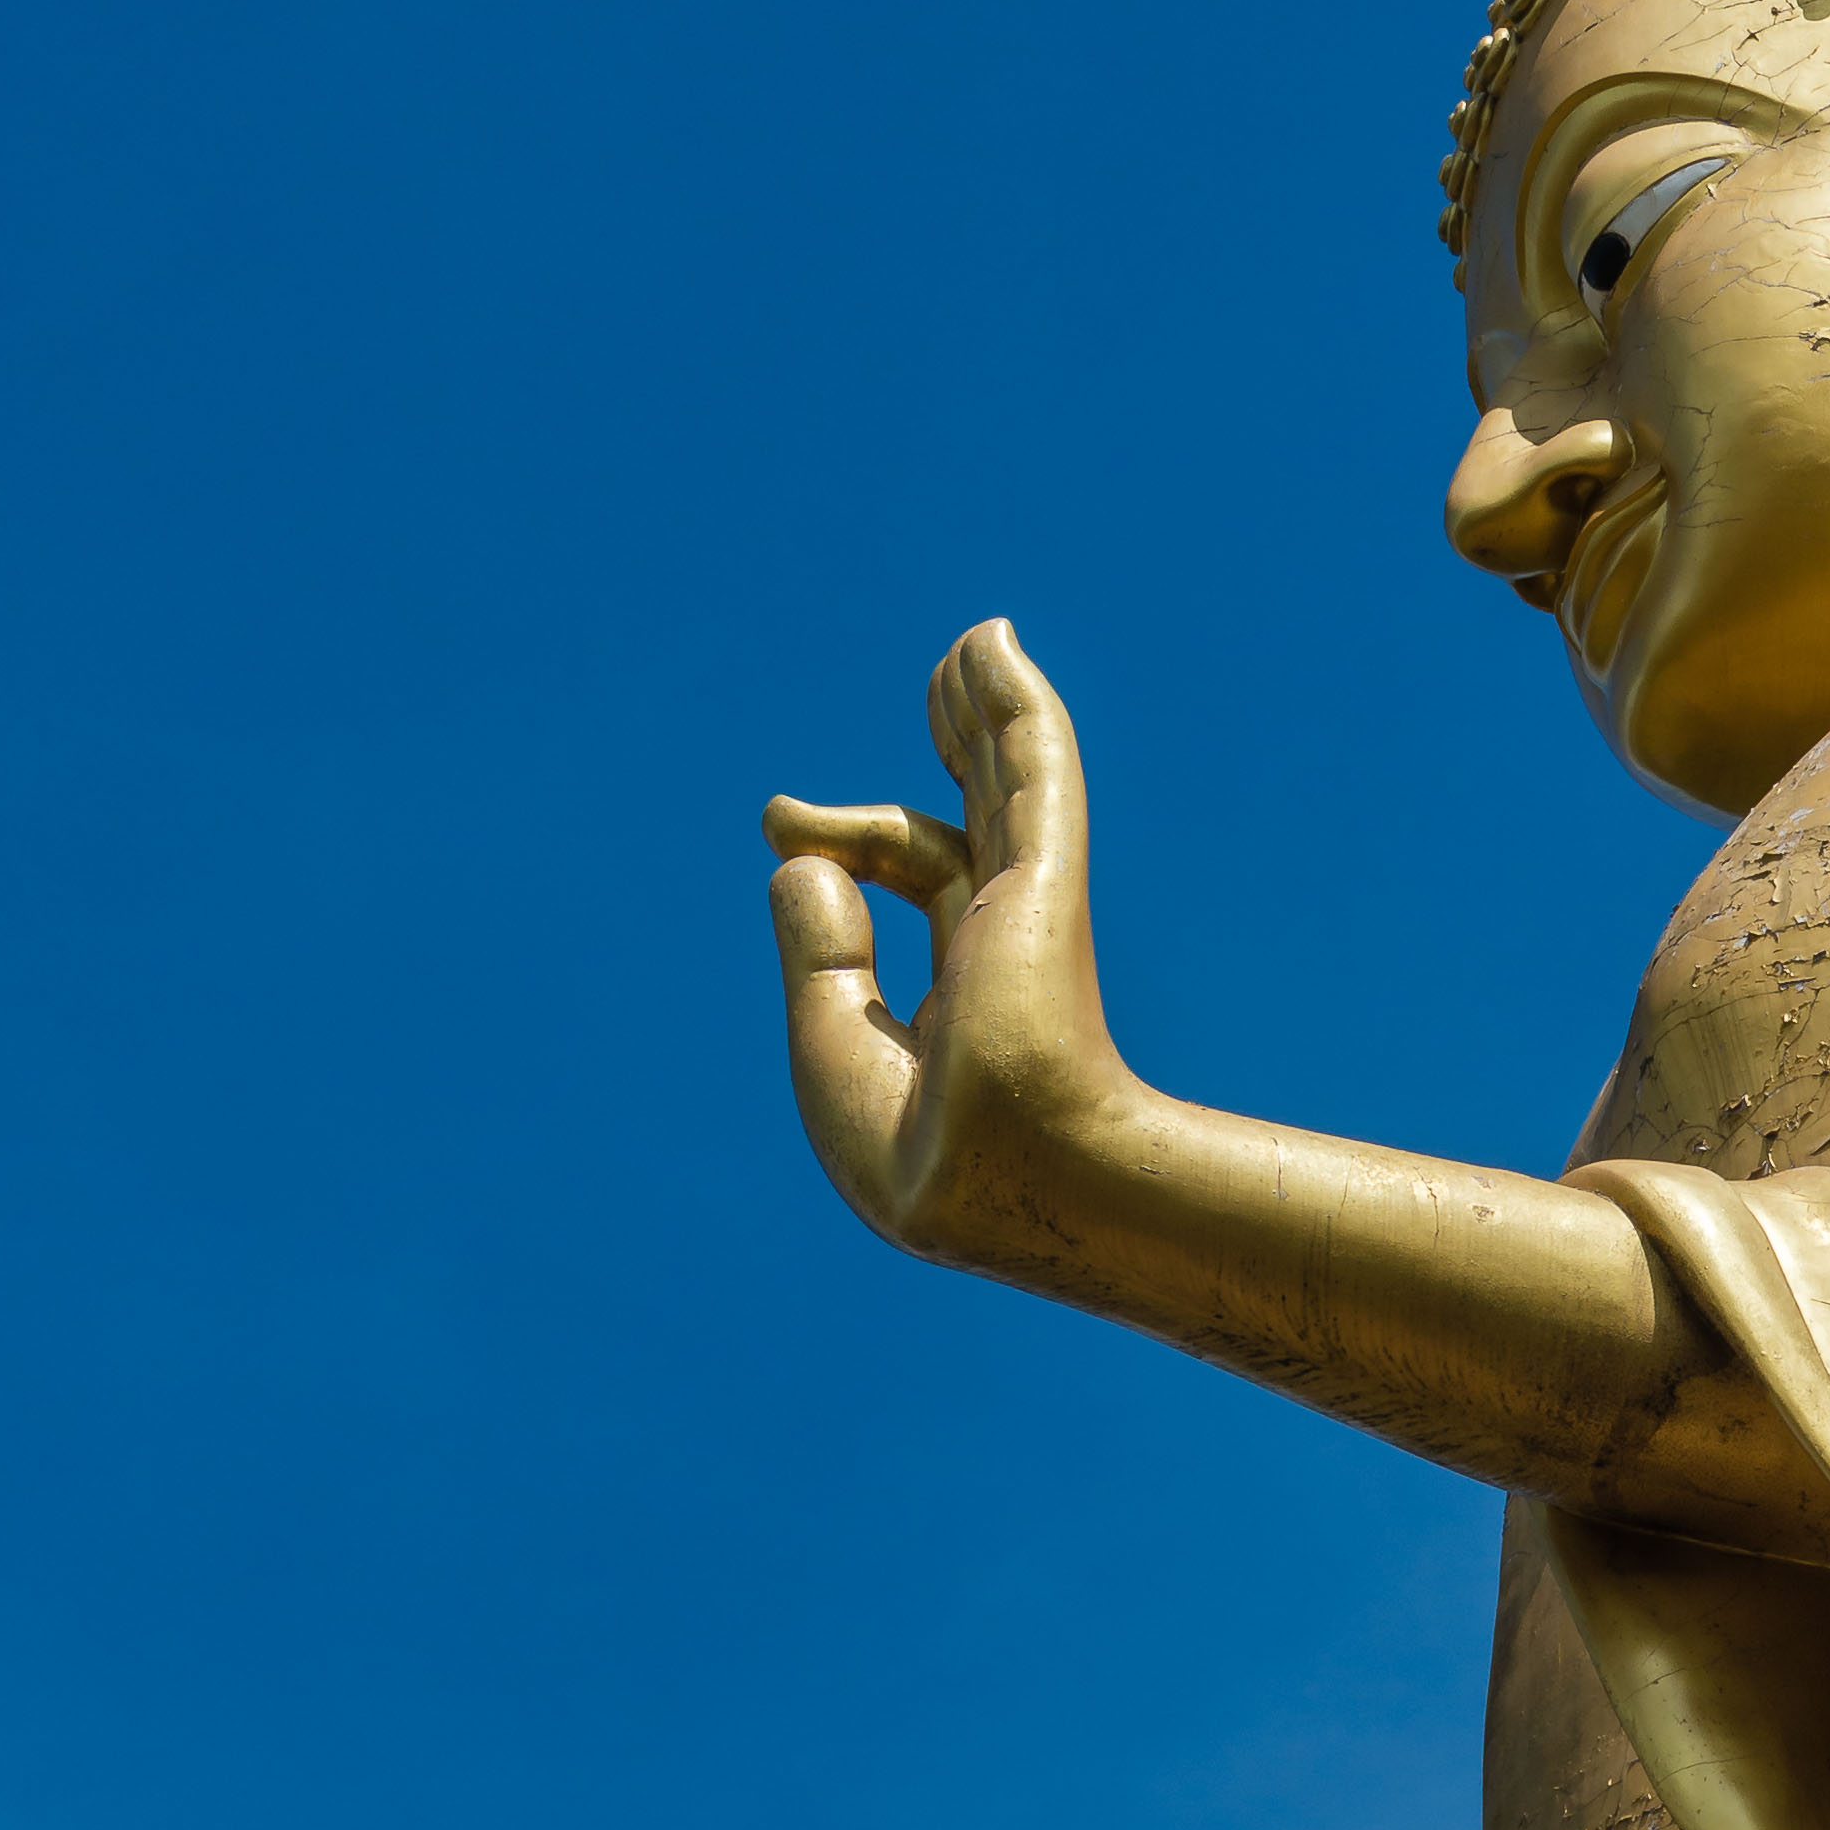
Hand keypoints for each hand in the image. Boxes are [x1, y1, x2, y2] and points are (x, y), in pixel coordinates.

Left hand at [760, 619, 1133, 1272]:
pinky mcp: (1043, 883)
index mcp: (970, 1001)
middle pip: (978, 821)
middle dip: (952, 754)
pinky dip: (1012, 706)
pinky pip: (1030, 768)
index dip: (853, 843)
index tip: (785, 822)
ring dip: (986, 709)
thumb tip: (799, 856)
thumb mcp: (838, 1056)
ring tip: (971, 647)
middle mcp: (1007, 949)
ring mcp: (1030, 911)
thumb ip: (817, 959)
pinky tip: (989, 645)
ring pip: (1009, 780)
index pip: (925, 885)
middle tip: (932, 688)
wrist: (1006, 1184)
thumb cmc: (932, 1161)